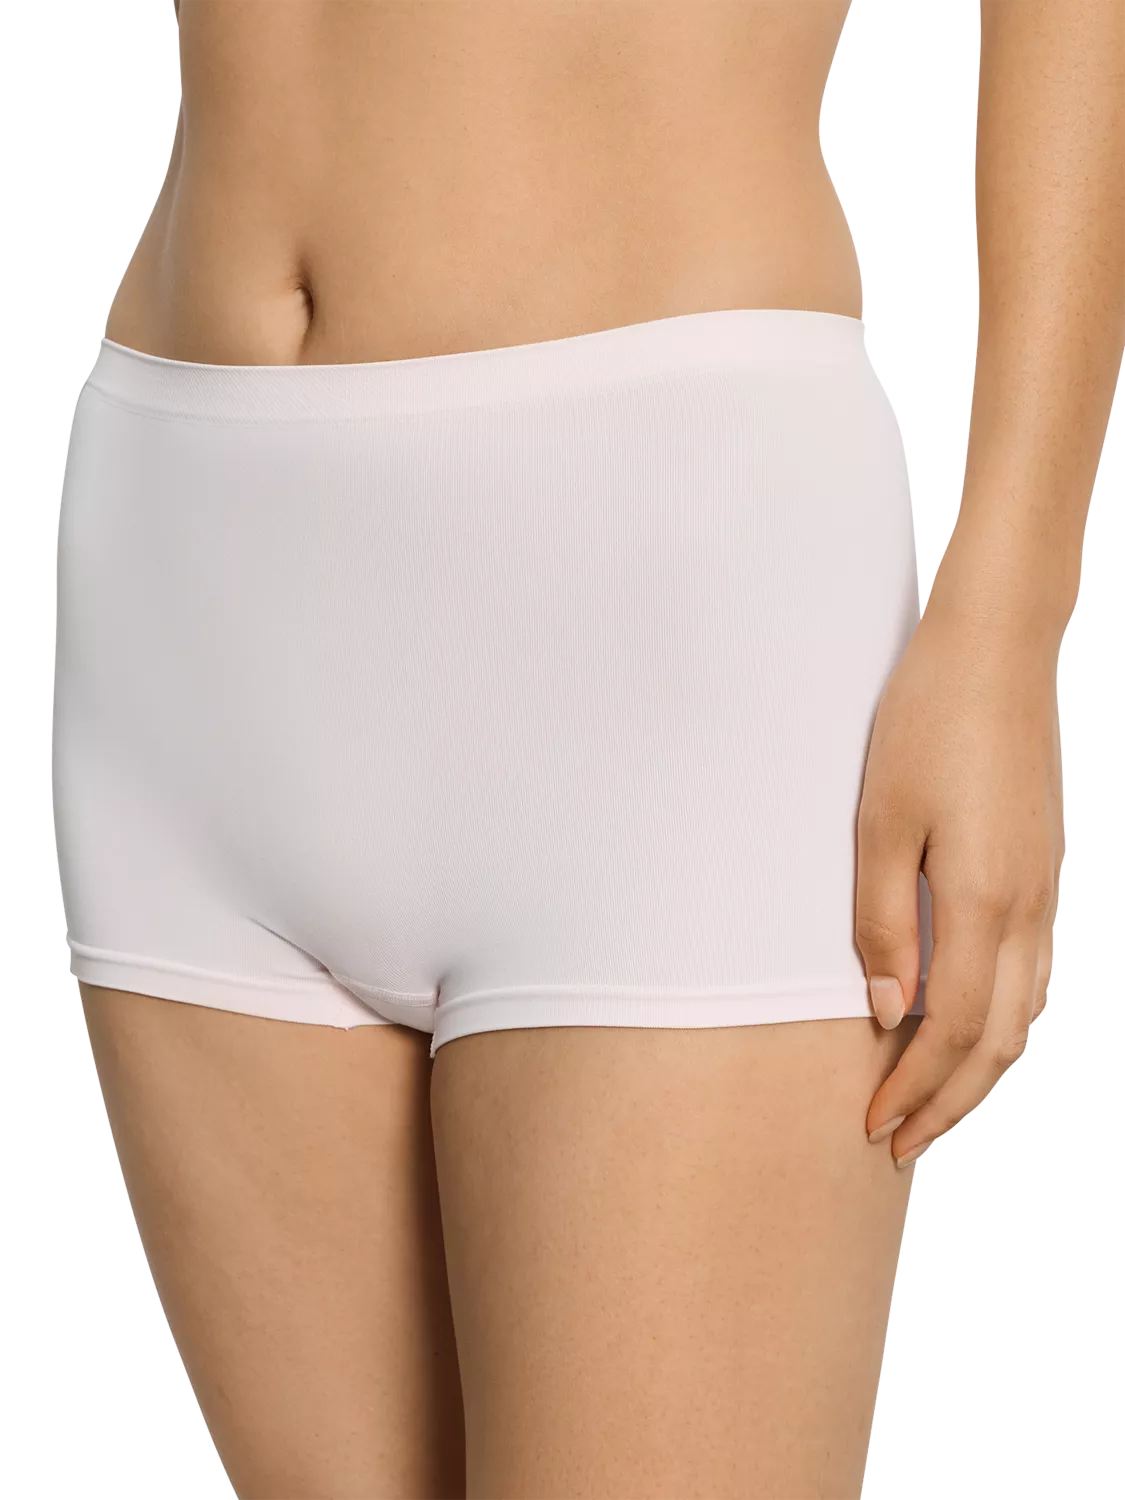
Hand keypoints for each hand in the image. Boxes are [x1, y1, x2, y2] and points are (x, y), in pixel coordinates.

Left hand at [855, 587, 1063, 1166]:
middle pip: (1001, 1042)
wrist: (998, 648)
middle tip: (900, 1145)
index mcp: (984, 901)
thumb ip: (881, 924)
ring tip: (930, 1100)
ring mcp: (1047, 888)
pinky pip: (1035, 971)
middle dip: (950, 1103)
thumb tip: (889, 1014)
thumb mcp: (879, 823)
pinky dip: (1003, 1020)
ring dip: (979, 1069)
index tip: (873, 1128)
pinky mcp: (1046, 867)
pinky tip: (970, 1022)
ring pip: (1026, 1012)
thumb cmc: (925, 724)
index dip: (913, 1090)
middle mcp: (1029, 908)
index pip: (954, 1033)